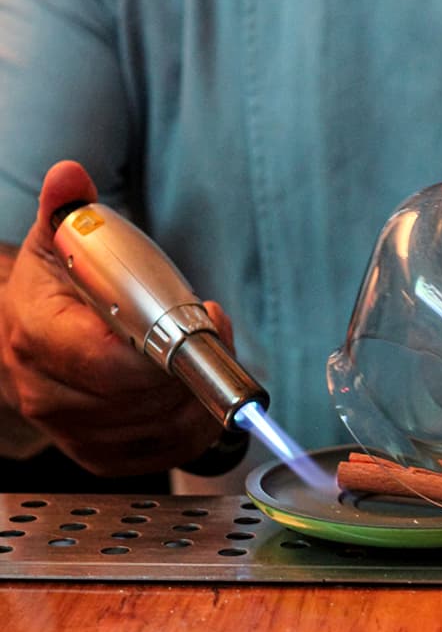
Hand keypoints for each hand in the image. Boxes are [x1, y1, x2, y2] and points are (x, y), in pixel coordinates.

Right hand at [0, 160, 225, 475]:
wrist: (40, 334)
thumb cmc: (60, 287)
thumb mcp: (62, 238)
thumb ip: (69, 208)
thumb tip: (71, 176)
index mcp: (38, 336)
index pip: (107, 360)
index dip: (166, 347)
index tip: (204, 318)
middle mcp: (49, 393)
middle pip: (143, 398)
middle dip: (193, 365)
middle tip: (213, 331)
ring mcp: (76, 431)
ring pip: (160, 429)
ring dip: (200, 396)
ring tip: (209, 356)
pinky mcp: (101, 455)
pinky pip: (162, 455)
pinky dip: (196, 429)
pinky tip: (200, 395)